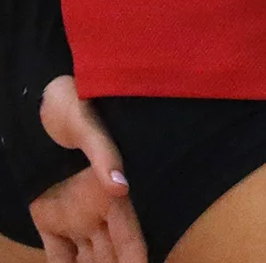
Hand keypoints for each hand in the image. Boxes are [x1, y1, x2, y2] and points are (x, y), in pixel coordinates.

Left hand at [30, 78, 144, 262]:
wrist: (40, 106)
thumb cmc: (73, 108)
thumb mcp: (87, 126)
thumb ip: (104, 155)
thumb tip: (122, 186)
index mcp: (112, 192)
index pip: (130, 236)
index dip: (137, 258)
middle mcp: (97, 210)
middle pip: (110, 254)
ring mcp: (73, 215)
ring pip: (87, 258)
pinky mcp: (49, 216)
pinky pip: (57, 253)